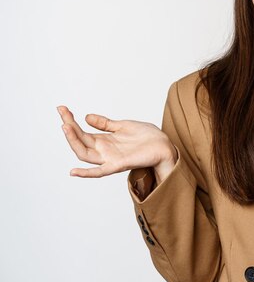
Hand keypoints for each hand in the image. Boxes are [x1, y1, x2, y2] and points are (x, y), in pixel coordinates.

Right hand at [57, 105, 176, 181]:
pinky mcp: (118, 165)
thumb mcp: (123, 126)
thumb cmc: (147, 137)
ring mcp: (110, 158)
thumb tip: (86, 117)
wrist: (164, 145)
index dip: (71, 121)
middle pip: (80, 141)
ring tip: (66, 126)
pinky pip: (99, 172)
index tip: (62, 108)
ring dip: (73, 141)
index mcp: (104, 141)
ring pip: (84, 153)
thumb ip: (105, 124)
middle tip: (62, 113)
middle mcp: (104, 150)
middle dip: (69, 127)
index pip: (81, 132)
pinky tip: (73, 171)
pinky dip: (86, 173)